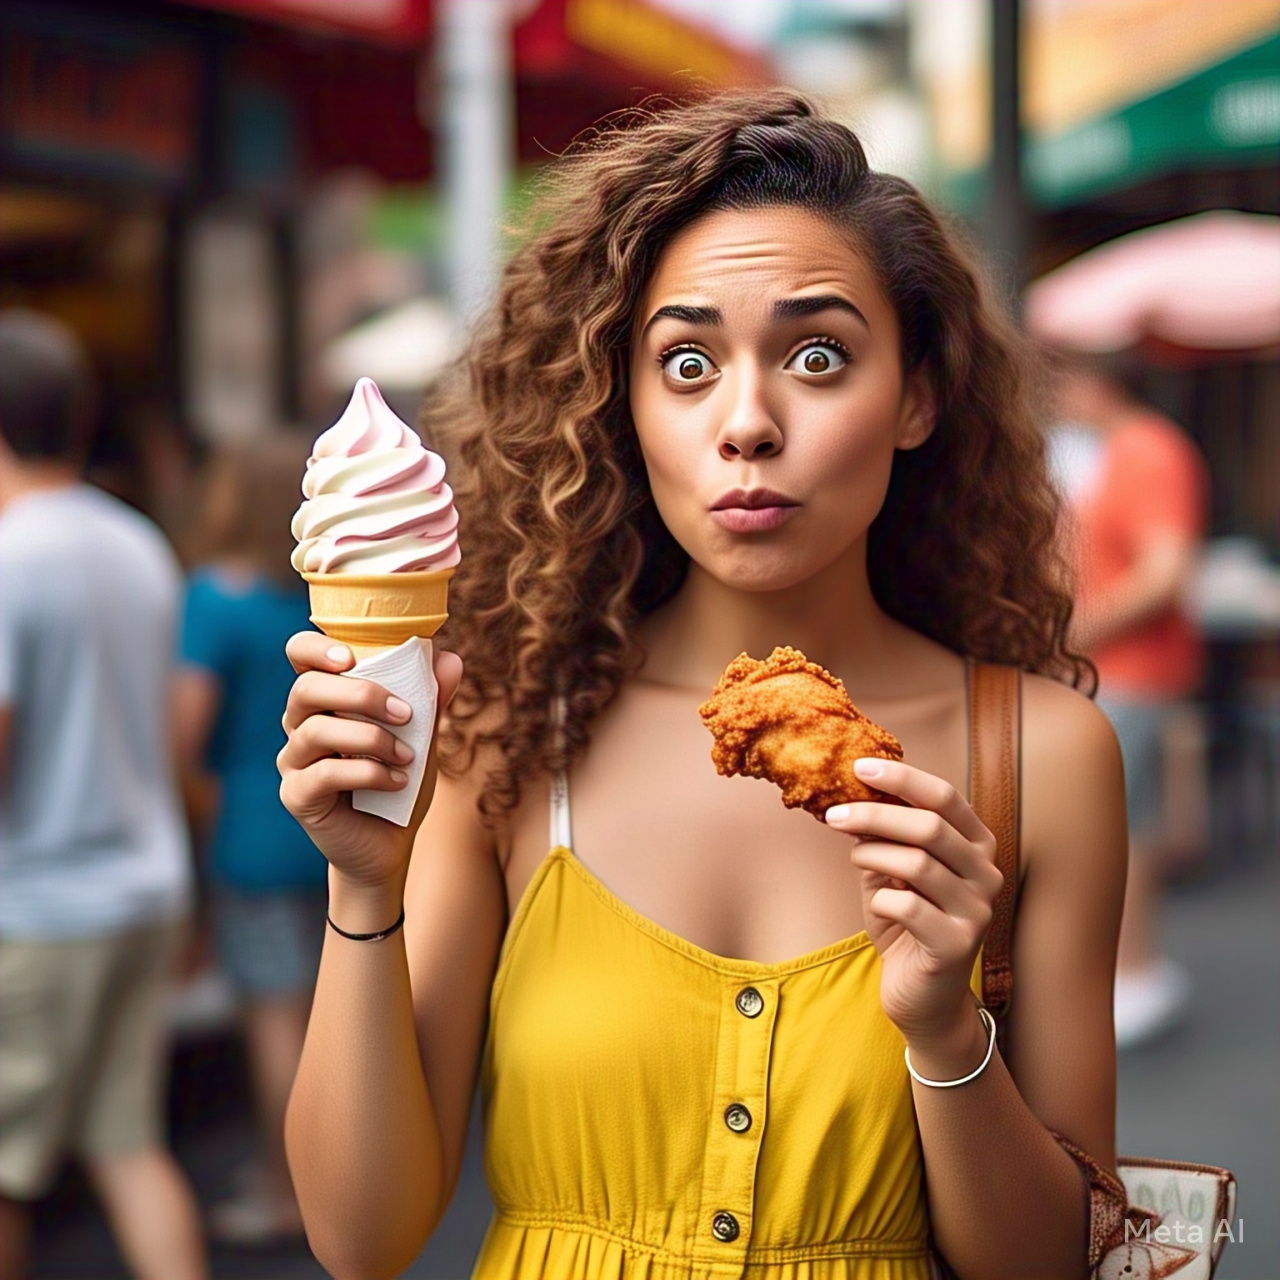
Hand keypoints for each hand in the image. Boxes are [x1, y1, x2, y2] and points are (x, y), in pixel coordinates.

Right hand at [278, 632, 463, 893]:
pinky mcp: (297, 796)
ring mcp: (294, 761)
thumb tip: (449, 658)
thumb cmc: (400, 782)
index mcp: (325, 700)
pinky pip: (325, 774)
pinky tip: (397, 782)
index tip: (351, 657)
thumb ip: (431, 699)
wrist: (391, 845)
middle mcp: (300, 725)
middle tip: (406, 713)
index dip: (316, 648)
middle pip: (306, 689)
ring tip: (408, 756)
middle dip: (360, 694)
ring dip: (371, 739)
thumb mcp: (422, 738)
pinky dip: (369, 773)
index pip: (299, 657)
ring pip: (314, 731)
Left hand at [825, 759, 1003, 1047]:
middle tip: (834, 814)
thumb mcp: (892, 873)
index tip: (859, 768)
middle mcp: (986, 874)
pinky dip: (880, 899)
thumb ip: (882, 839)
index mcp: (977, 846)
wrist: (922, 997)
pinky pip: (907, 905)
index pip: (946, 797)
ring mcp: (977, 910)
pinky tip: (878, 905)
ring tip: (853, 857)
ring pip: (917, 863)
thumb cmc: (907, 925)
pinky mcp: (957, 944)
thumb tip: (849, 796)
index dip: (902, 779)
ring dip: (872, 854)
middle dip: (875, 815)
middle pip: (929, 826)